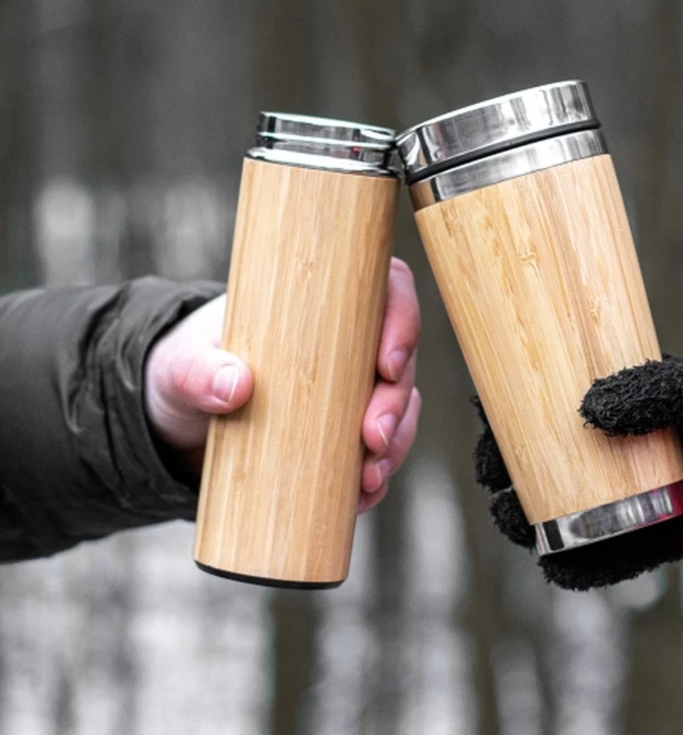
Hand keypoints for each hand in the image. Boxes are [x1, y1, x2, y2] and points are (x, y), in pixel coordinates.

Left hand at [145, 258, 420, 512]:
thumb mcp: (180, 364)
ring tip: (369, 479)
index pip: (385, 290)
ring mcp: (348, 390)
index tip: (386, 365)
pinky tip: (364, 495)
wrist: (175, 419)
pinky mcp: (340, 434)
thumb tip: (237, 386)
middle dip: (396, 402)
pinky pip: (378, 451)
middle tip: (373, 438)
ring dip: (396, 442)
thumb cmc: (184, 367)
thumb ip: (198, 370)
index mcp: (320, 303)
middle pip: (400, 359)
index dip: (402, 321)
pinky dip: (379, 474)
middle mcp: (346, 343)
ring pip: (399, 408)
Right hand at [473, 355, 682, 588]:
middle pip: (533, 467)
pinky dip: (577, 567)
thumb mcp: (682, 386)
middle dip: (502, 478)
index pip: (535, 410)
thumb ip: (642, 390)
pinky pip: (602, 557)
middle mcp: (601, 455)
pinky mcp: (644, 536)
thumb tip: (591, 412)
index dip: (501, 419)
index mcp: (599, 411)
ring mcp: (618, 498)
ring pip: (556, 514)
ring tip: (515, 524)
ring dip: (526, 522)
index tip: (485, 422)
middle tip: (494, 484)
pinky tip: (558, 569)